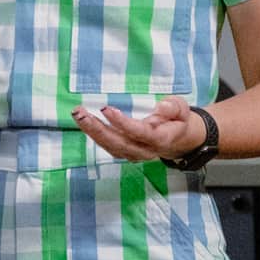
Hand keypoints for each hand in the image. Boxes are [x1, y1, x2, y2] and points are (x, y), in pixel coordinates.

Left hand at [71, 96, 204, 163]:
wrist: (179, 139)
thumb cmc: (178, 120)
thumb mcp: (182, 109)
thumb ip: (173, 107)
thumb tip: (162, 105)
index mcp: (160, 139)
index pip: (139, 133)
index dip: (122, 123)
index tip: (106, 109)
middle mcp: (145, 150)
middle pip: (118, 143)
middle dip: (97, 129)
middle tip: (81, 113)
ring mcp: (133, 153)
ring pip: (110, 146)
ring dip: (91, 131)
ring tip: (78, 114)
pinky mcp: (125, 151)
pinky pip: (107, 145)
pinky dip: (94, 134)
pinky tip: (84, 120)